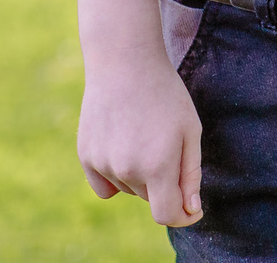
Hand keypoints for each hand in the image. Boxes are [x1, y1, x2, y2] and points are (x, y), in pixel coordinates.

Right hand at [77, 50, 204, 227]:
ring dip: (140, 175)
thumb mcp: (190, 130)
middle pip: (150, 198)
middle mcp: (127, 170)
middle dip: (164, 182)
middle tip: (167, 144)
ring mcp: (102, 164)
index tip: (191, 206)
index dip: (182, 215)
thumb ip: (190, 174)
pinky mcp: (85, 156)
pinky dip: (116, 175)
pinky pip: (104, 186)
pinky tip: (122, 145)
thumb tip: (190, 210)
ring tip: (143, 134)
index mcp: (158, 165)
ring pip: (128, 189)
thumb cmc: (165, 94)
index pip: (167, 215)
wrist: (124, 62)